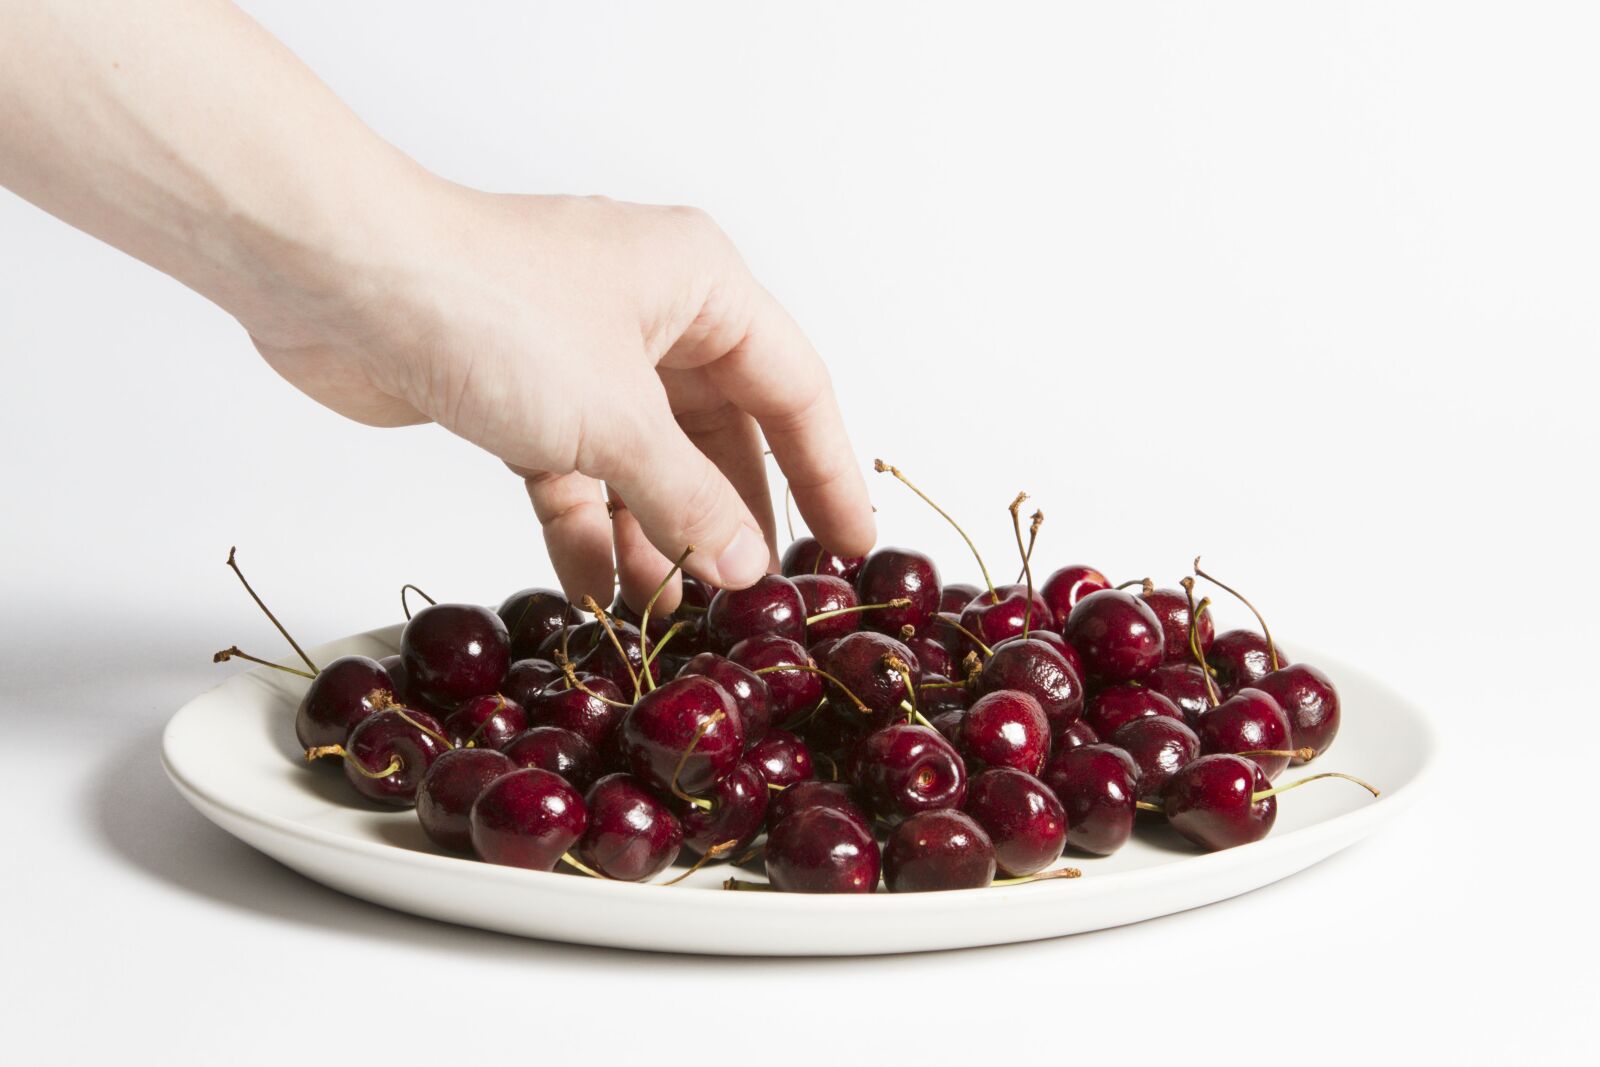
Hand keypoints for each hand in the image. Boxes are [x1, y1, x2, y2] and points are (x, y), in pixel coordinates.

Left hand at [243, 184, 875, 610]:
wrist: (331, 280)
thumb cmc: (487, 308)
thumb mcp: (615, 418)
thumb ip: (690, 502)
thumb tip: (747, 569)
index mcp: (700, 285)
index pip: (795, 388)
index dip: (827, 473)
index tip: (851, 548)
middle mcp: (650, 314)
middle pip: (720, 434)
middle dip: (729, 518)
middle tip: (758, 596)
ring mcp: (583, 359)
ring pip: (646, 464)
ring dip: (655, 538)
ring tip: (673, 614)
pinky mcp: (520, 398)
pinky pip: (577, 478)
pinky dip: (587, 532)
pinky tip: (597, 595)